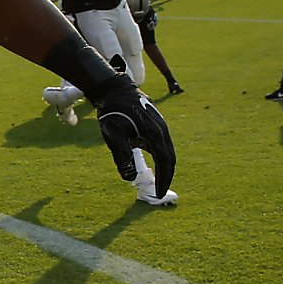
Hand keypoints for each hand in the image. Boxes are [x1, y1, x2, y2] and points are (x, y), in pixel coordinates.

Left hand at [93, 81, 174, 197]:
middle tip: (159, 192)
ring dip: (164, 167)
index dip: (163, 180)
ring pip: (168, 151)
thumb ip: (121, 155)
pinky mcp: (157, 123)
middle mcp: (162, 130)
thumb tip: (129, 178)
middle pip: (170, 158)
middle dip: (166, 177)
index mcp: (155, 133)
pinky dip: (161, 157)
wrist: (115, 89)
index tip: (157, 194)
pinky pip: (163, 144)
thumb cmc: (112, 111)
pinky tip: (153, 163)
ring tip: (158, 181)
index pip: (165, 162)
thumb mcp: (113, 134)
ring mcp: (162, 125)